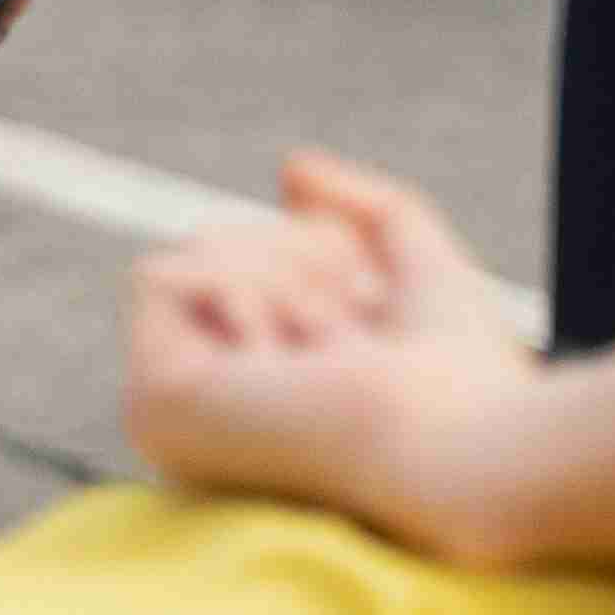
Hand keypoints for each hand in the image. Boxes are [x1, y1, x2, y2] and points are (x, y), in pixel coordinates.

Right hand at [126, 153, 540, 552]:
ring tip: (327, 350)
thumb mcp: (420, 271)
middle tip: (353, 326)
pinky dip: (237, 288)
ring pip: (191, 252)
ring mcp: (167, 415)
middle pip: (220, 244)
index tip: (377, 311)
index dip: (324, 253)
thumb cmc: (462, 381)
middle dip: (303, 253)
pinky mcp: (151, 401)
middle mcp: (200, 414)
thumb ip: (364, 209)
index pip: (254, 260)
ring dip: (282, 274)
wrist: (460, 446)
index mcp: (252, 399)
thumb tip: (289, 167)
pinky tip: (283, 359)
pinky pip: (156, 274)